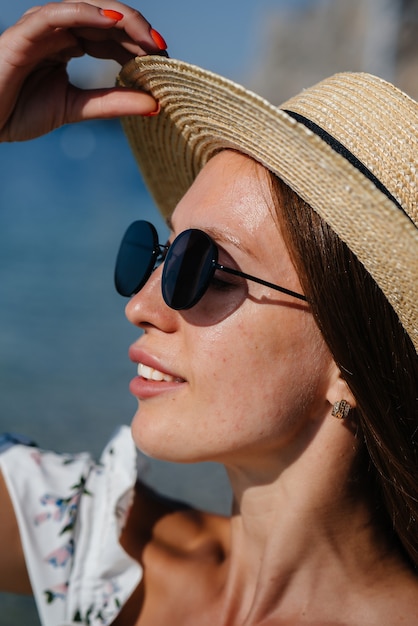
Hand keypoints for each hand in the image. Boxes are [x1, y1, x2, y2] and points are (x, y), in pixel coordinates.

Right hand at [0, 1, 163, 140]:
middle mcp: (59, 31)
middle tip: (165, 53)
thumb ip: (112, 103)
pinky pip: (57, 14)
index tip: (167, 66)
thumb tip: (155, 104)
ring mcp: (43, 27)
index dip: (140, 48)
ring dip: (122, 21)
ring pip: (88, 10)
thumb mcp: (76, 108)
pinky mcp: (25, 31)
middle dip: (139, 33)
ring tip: (149, 41)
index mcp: (70, 45)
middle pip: (107, 20)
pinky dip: (85, 13)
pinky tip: (112, 22)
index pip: (113, 37)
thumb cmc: (19, 111)